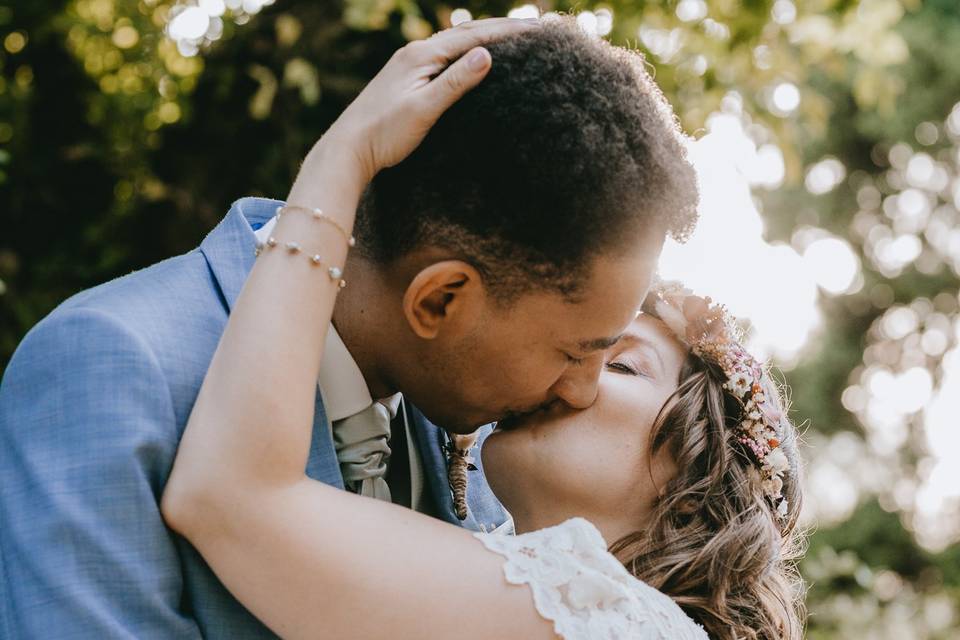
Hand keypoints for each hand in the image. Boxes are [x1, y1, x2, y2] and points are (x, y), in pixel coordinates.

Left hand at [321, 17, 539, 185]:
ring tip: (512, 38)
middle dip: (500, 30)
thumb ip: (455, 82)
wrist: (347, 149)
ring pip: (454, 44)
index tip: (536, 30)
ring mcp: (408, 65)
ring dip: (483, 38)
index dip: (507, 33)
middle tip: (533, 28)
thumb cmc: (384, 133)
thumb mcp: (424, 108)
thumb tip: (487, 54)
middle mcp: (414, 53)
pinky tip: (473, 61)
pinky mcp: (406, 80)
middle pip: (464, 34)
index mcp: (421, 55)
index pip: (472, 36)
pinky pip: (444, 59)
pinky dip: (466, 54)